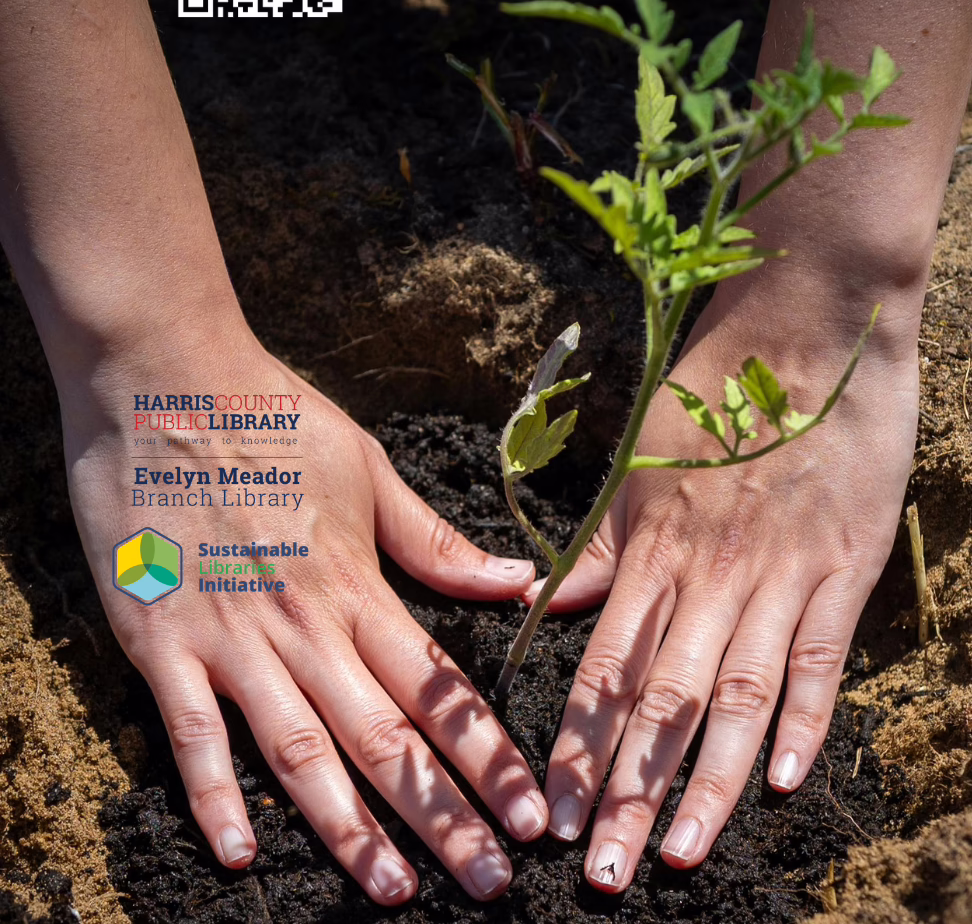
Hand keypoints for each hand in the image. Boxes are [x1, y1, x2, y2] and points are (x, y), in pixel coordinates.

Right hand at [63, 326, 547, 903]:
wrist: (167, 379)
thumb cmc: (274, 417)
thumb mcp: (369, 469)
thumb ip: (436, 542)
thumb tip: (518, 580)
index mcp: (358, 583)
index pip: (437, 687)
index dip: (488, 756)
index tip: (530, 814)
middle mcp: (304, 624)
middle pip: (384, 737)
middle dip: (443, 817)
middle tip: (491, 887)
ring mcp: (231, 637)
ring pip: (300, 751)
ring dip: (350, 830)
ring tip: (395, 893)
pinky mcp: (161, 640)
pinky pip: (190, 733)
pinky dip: (214, 795)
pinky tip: (241, 854)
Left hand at [526, 270, 920, 889]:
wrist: (807, 326)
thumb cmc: (712, 389)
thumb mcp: (639, 460)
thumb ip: (598, 545)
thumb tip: (538, 608)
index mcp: (653, 545)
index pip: (607, 665)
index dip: (580, 743)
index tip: (555, 812)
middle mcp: (710, 570)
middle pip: (664, 698)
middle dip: (632, 790)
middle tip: (606, 872)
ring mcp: (779, 570)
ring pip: (737, 693)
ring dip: (708, 779)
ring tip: (683, 853)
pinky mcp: (843, 565)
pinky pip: (819, 655)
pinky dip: (803, 720)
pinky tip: (780, 781)